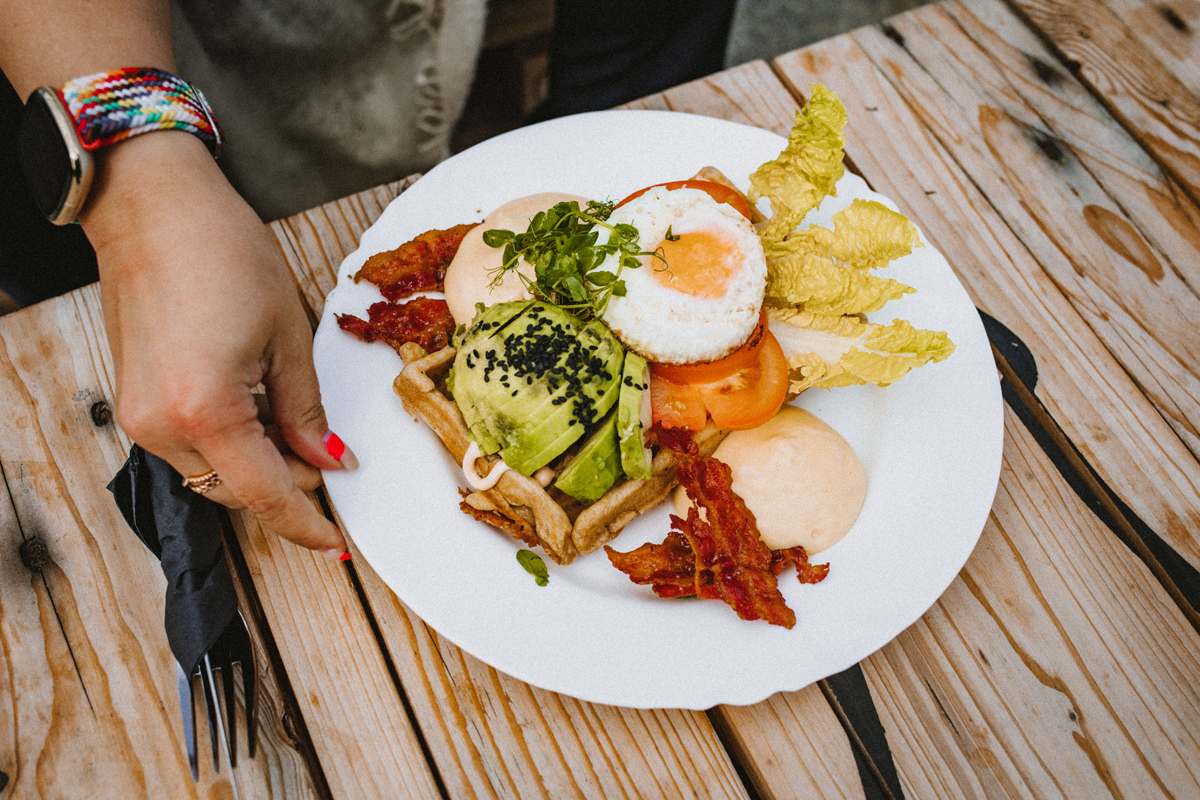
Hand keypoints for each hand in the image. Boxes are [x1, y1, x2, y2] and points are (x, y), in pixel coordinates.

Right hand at [83, 131, 352, 555]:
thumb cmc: (223, 253)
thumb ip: (307, 410)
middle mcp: (163, 425)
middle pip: (238, 492)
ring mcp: (141, 416)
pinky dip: (231, 445)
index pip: (267, 494)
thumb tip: (330, 460)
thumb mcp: (287, 334)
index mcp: (208, 411)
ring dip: (260, 465)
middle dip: (289, 485)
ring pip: (213, 474)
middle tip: (330, 455)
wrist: (154, 208)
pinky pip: (191, 448)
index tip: (337, 543)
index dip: (307, 524)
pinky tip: (258, 410)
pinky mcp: (134, 401)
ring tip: (293, 420)